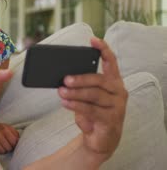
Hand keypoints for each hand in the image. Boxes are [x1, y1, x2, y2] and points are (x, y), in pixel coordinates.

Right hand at [0, 121, 19, 153]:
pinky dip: (0, 151)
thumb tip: (20, 141)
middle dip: (10, 147)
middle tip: (7, 145)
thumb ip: (14, 132)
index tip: (12, 143)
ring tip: (2, 146)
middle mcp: (0, 132)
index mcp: (5, 128)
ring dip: (5, 150)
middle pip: (10, 146)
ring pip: (5, 150)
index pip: (15, 140)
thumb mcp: (6, 127)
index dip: (15, 144)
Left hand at [58, 37, 127, 160]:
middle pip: (99, 80)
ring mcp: (117, 106)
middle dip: (81, 78)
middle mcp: (119, 91)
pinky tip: (65, 102)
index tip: (93, 40)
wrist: (100, 139)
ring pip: (94, 95)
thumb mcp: (85, 96)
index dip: (103, 49)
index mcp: (113, 81)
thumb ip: (79, 85)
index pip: (111, 61)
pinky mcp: (111, 119)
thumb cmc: (92, 112)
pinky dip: (76, 105)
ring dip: (75, 93)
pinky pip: (91, 109)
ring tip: (61, 91)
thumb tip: (62, 76)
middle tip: (65, 79)